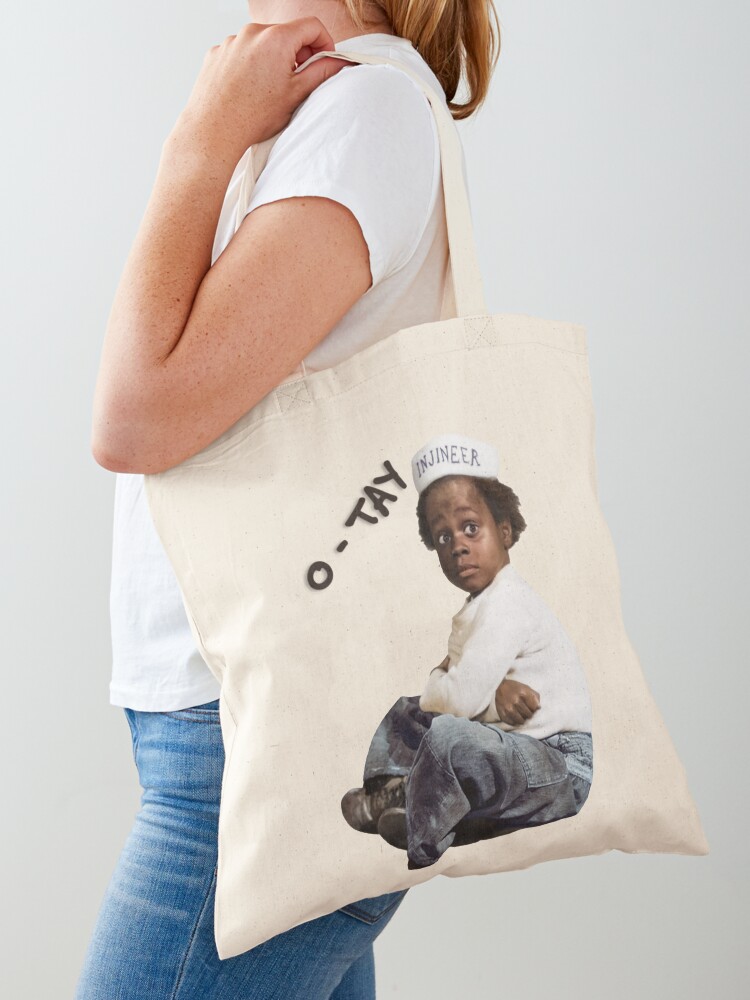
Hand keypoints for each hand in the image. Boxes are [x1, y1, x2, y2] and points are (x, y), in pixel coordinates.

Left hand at [168, 17, 349, 166]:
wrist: (215, 130)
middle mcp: (252, 32)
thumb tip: (337, 62)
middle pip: (286, 34)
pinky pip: (242, 52)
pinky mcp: (217, 52)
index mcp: (277, 38)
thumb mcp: (296, 94)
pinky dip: (250, 65)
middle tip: (298, 81)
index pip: (311, 26)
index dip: (324, 42)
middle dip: (297, 53)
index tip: (325, 60)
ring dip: (273, 60)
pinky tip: (249, 89)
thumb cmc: (253, 116)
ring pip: (263, 44)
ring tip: (269, 90)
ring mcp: (232, 41)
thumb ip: (321, 72)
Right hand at [494, 678, 540, 726]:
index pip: (534, 708)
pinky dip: (514, 722)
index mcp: (523, 693)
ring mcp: (508, 707)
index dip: (534, 709)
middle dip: (529, 714)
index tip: (532, 707)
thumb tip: (538, 708)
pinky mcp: (501, 712)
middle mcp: (515, 701)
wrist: (500, 686)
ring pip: (520, 720)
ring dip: (522, 720)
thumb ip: (535, 697)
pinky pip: (511, 722)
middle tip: (526, 712)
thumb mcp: (527, 688)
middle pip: (528, 715)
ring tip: (522, 716)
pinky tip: (515, 718)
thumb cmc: (516, 688)